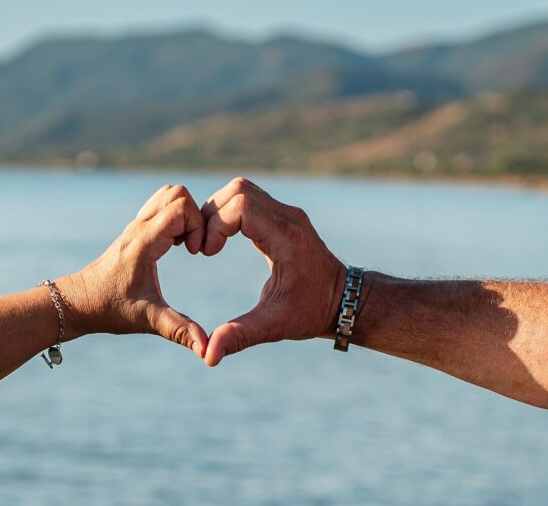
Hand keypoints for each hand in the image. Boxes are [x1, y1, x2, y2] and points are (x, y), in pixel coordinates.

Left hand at [58, 185, 208, 357]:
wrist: (77, 303)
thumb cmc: (109, 309)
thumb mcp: (148, 320)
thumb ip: (179, 330)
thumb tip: (207, 349)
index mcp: (143, 242)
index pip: (180, 207)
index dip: (197, 225)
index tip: (196, 254)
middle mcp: (139, 227)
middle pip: (176, 193)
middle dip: (195, 215)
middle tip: (194, 247)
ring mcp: (136, 225)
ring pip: (168, 195)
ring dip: (185, 214)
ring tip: (186, 245)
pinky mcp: (135, 229)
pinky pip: (161, 206)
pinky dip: (176, 217)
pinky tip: (176, 245)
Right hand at [200, 177, 346, 365]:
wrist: (342, 300)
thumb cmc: (311, 313)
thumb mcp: (275, 326)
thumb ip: (240, 336)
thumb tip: (207, 357)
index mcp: (287, 238)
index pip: (242, 206)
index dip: (216, 224)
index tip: (208, 253)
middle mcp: (288, 218)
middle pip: (238, 190)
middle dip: (212, 214)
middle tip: (205, 247)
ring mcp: (287, 213)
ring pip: (242, 189)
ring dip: (219, 211)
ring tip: (211, 243)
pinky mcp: (282, 215)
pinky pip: (249, 198)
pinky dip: (229, 212)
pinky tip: (223, 239)